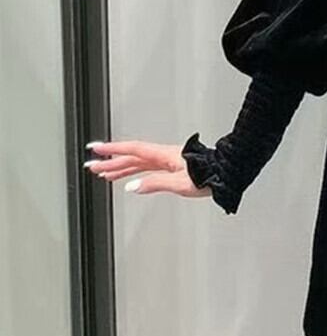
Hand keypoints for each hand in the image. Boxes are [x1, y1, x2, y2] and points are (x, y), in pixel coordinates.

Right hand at [82, 139, 211, 199]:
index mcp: (165, 155)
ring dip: (121, 167)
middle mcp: (164, 155)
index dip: (114, 149)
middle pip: (133, 157)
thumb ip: (155, 184)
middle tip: (92, 166)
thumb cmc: (208, 176)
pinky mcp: (172, 167)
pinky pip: (147, 167)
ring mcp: (168, 160)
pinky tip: (127, 179)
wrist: (225, 174)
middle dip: (111, 161)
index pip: (134, 150)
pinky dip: (135, 172)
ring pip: (139, 162)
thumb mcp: (179, 183)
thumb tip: (132, 186)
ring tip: (104, 173)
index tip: (96, 149)